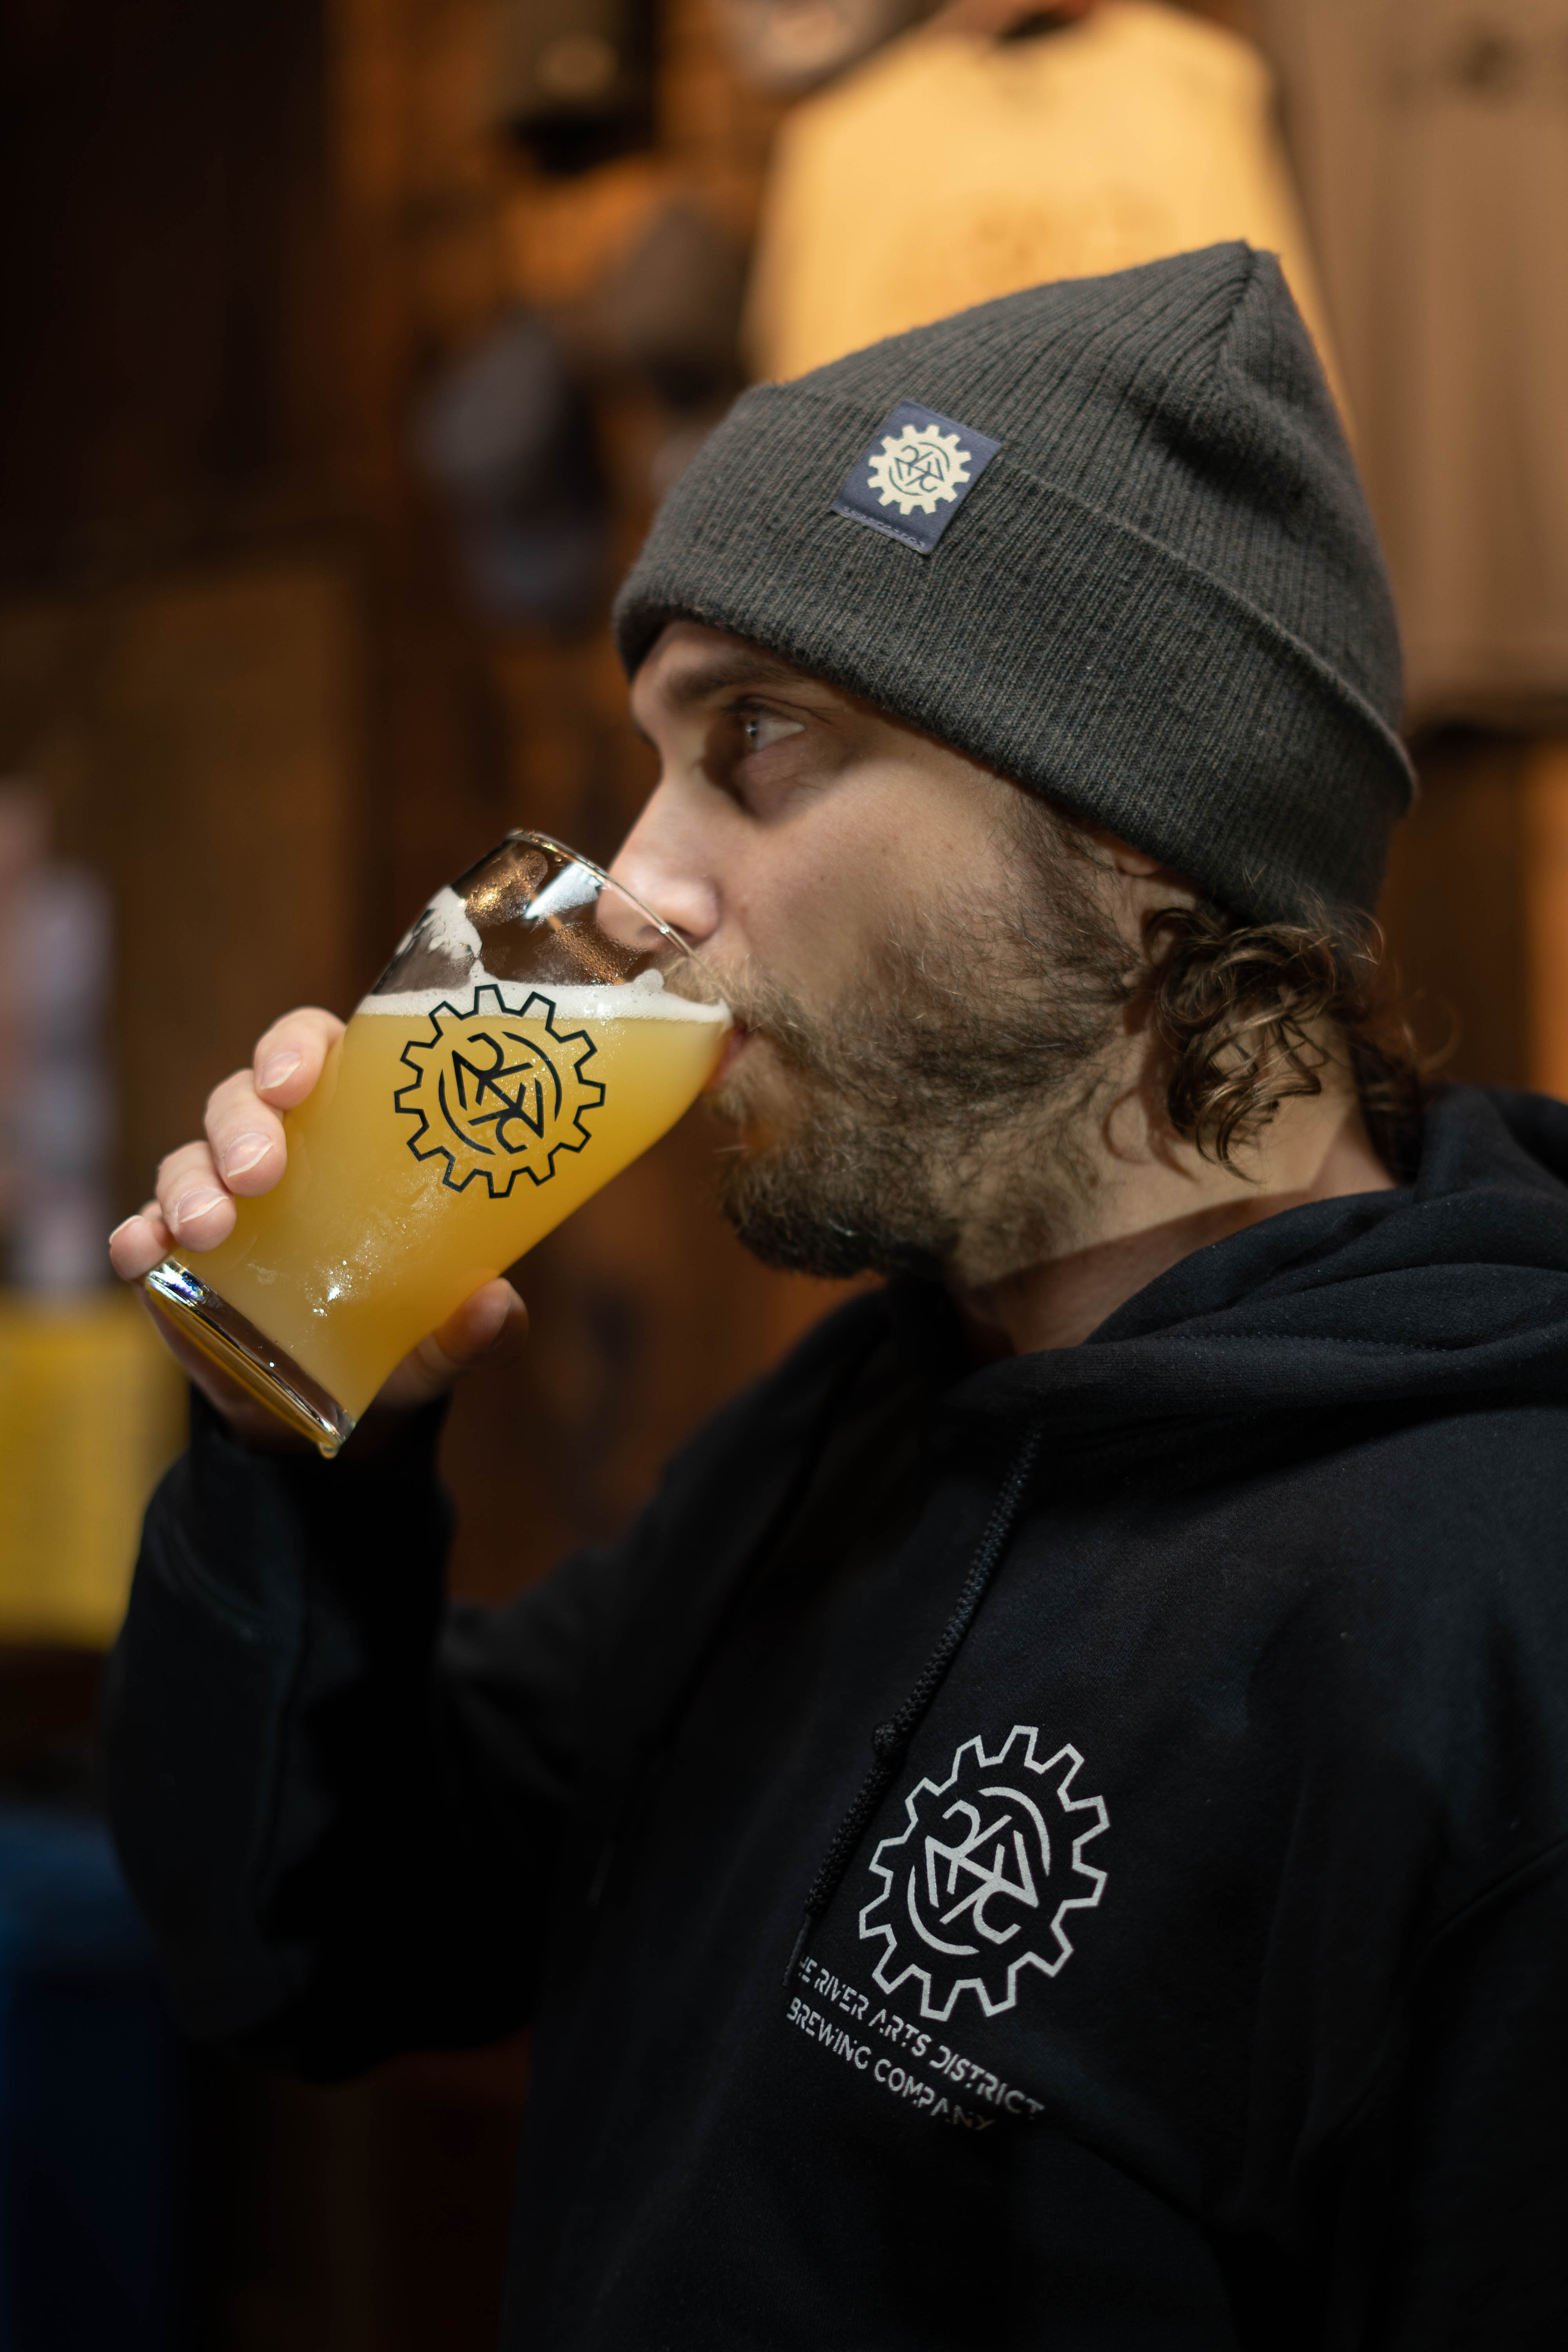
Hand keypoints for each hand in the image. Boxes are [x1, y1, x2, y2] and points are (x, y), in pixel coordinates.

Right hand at [109, 1007, 526, 1448]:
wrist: (332, 1411)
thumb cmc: (398, 1337)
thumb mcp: (444, 1339)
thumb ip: (477, 1328)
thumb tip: (499, 1309)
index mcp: (349, 1137)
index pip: (313, 1052)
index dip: (295, 1048)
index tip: (295, 1078)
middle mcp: (278, 1153)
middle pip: (241, 1100)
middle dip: (242, 1125)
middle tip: (261, 1173)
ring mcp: (220, 1203)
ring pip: (188, 1160)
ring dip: (191, 1185)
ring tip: (210, 1228)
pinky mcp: (176, 1261)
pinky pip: (143, 1231)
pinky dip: (138, 1237)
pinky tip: (145, 1252)